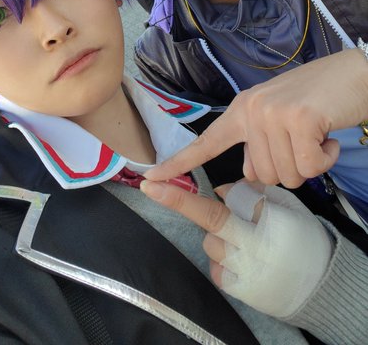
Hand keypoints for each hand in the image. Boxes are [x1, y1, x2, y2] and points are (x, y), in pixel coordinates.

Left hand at [140, 179, 332, 318]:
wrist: (319, 286)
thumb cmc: (301, 237)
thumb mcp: (285, 205)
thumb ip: (252, 193)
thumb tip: (221, 190)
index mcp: (267, 220)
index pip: (225, 201)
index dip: (189, 194)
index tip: (154, 184)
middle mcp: (252, 245)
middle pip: (210, 218)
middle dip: (181, 201)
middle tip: (157, 189)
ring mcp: (242, 269)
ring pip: (210, 242)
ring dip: (219, 236)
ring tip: (246, 241)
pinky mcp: (236, 288)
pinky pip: (216, 265)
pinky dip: (223, 257)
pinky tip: (243, 258)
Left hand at [145, 49, 367, 187]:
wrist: (354, 74)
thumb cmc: (319, 98)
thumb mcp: (278, 117)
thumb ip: (258, 142)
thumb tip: (248, 175)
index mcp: (241, 110)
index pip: (206, 142)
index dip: (179, 162)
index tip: (152, 177)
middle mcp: (251, 111)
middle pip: (259, 176)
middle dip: (288, 169)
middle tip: (304, 142)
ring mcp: (271, 114)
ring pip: (285, 175)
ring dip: (309, 164)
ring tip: (316, 134)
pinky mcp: (297, 119)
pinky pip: (309, 167)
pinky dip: (326, 159)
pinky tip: (328, 136)